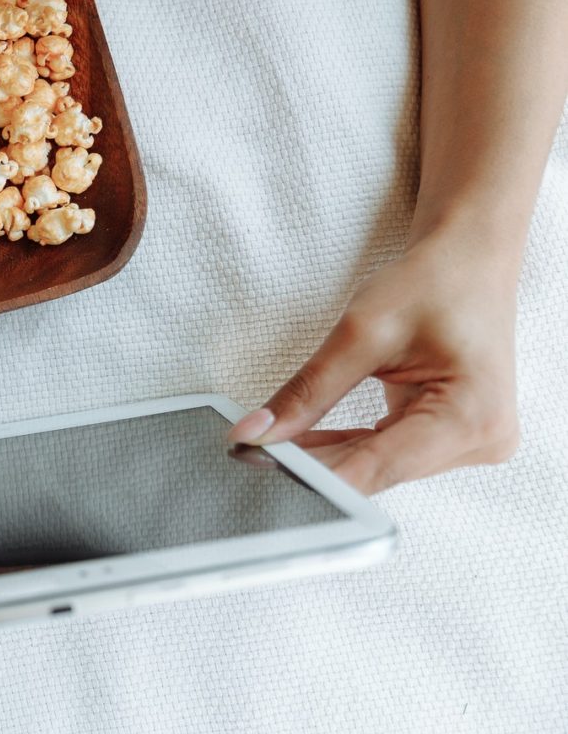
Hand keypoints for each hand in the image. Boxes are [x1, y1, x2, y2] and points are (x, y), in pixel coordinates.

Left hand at [227, 234, 520, 494]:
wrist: (470, 260)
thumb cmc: (434, 283)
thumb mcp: (361, 333)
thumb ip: (308, 390)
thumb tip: (256, 432)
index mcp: (472, 418)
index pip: (377, 467)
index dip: (313, 473)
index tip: (262, 467)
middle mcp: (481, 440)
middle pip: (377, 470)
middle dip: (313, 464)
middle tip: (252, 453)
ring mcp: (470, 442)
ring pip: (378, 465)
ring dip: (325, 456)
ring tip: (271, 445)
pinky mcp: (452, 436)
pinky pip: (387, 452)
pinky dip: (346, 445)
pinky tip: (302, 441)